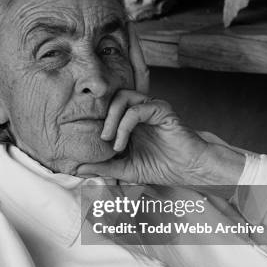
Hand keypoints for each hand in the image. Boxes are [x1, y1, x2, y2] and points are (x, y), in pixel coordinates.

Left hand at [75, 23, 244, 185]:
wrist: (190, 171)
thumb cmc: (162, 168)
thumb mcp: (125, 169)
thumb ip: (103, 167)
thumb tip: (76, 169)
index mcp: (131, 120)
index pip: (109, 106)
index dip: (96, 114)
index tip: (85, 135)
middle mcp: (139, 109)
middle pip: (113, 96)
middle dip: (102, 116)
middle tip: (101, 139)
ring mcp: (151, 107)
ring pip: (123, 97)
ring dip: (111, 118)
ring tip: (109, 139)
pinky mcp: (161, 110)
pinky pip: (137, 109)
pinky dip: (124, 125)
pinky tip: (122, 143)